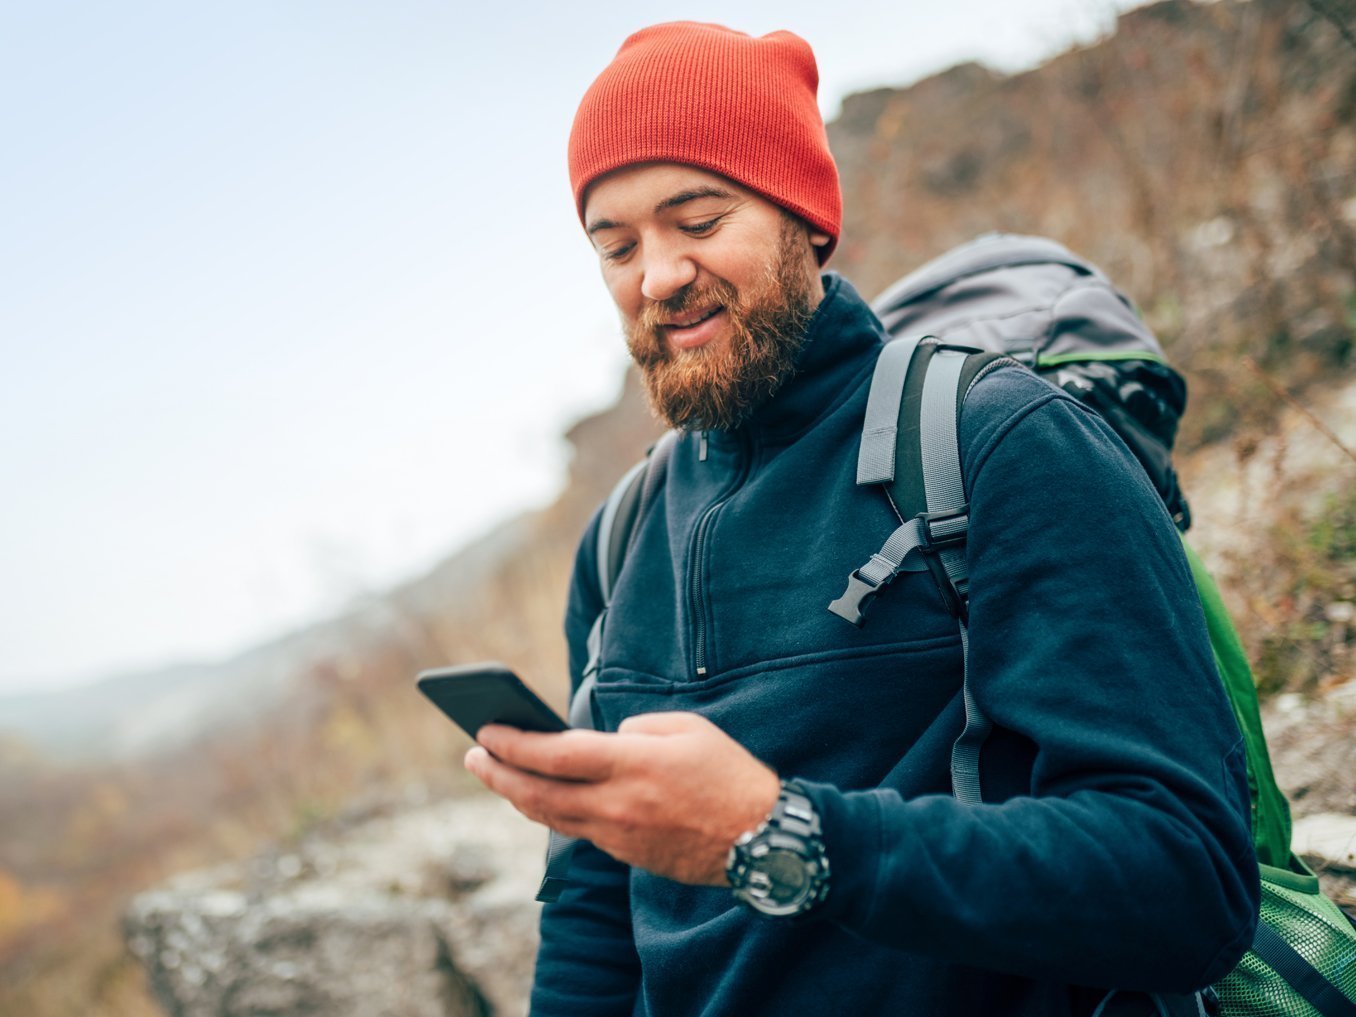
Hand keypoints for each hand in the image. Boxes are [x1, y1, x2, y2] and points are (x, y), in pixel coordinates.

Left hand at [464, 712, 780, 884]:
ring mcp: (619, 835)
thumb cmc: (729, 774)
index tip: (485, 730)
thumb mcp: (687, 729)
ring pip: (551, 818)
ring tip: (496, 775)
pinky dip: (553, 812)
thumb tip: (605, 739)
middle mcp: (618, 804)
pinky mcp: (627, 855)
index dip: (513, 743)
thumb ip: (638, 728)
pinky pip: (579, 831)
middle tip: (472, 756)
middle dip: (497, 774)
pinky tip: (543, 796)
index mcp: (633, 764)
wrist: (762, 839)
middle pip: (538, 793)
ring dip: (517, 796)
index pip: (554, 754)